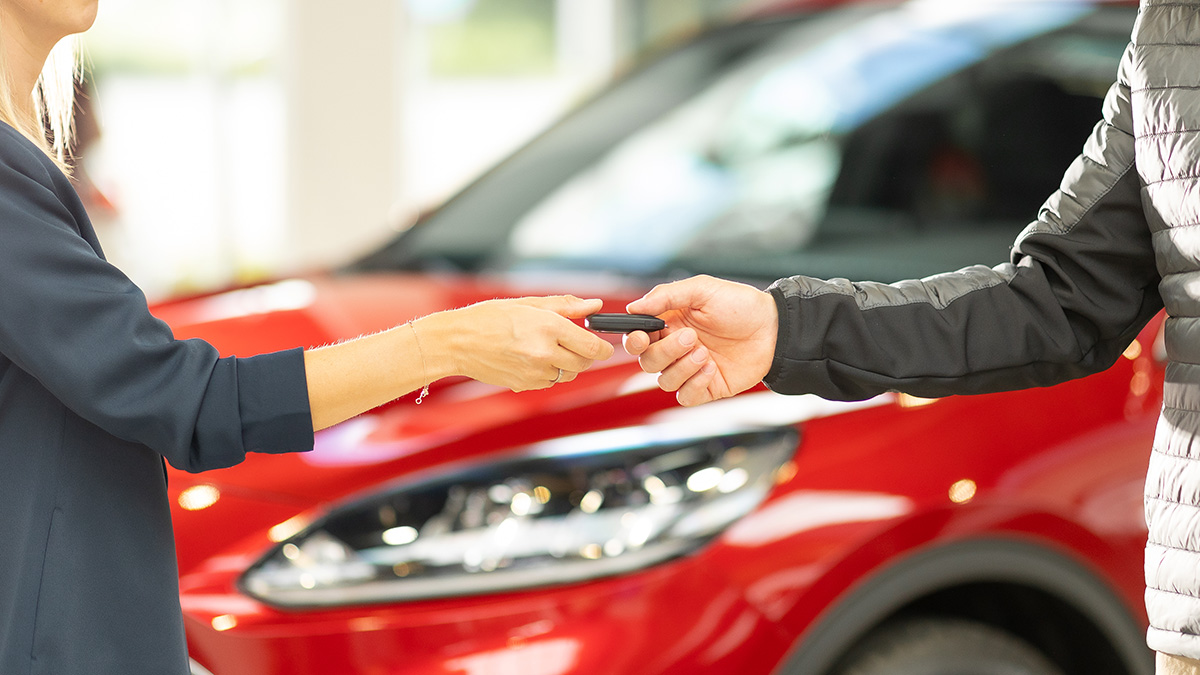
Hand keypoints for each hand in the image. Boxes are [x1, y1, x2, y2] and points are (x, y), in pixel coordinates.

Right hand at [422, 295, 614, 391]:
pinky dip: (548, 372)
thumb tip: (594, 305)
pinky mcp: (526, 385)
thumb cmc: (489, 318)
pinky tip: (530, 358)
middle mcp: (545, 353)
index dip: (603, 346)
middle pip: (585, 363)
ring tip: (546, 347)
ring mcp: (535, 373)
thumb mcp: (529, 303)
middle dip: (585, 354)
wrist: (456, 342)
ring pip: (568, 374)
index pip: (593, 346)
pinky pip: (550, 381)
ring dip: (567, 364)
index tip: (601, 343)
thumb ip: (566, 306)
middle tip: (573, 342)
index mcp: (549, 328)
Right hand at [623, 275, 776, 405]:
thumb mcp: (703, 289)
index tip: (642, 337)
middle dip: (666, 352)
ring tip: (705, 353)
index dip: (634, 341)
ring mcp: (691, 369)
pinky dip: (694, 384)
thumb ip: (666, 296)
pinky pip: (685, 396)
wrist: (774, 329)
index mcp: (670, 324)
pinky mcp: (707, 387)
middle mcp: (676, 348)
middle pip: (648, 362)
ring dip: (681, 368)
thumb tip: (634, 308)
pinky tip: (711, 368)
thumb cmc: (740, 305)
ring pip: (664, 381)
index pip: (638, 338)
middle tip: (690, 337)